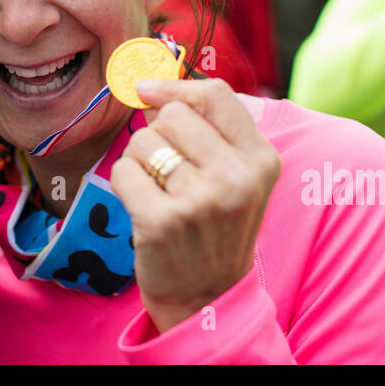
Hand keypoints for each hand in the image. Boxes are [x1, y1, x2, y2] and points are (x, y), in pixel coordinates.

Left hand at [110, 78, 280, 333]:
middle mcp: (237, 178)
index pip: (216, 95)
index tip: (148, 91)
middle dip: (157, 136)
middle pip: (173, 115)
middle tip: (165, 171)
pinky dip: (124, 184)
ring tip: (158, 193)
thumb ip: (209, 130)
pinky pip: (123, 171)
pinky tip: (142, 208)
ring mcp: (200, 201)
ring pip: (144, 141)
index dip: (175, 87)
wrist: (208, 301)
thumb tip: (151, 84)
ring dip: (139, 162)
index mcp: (261, 160)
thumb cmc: (214, 230)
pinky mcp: (162, 221)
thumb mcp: (236, 178)